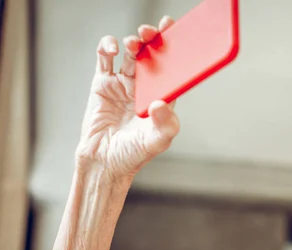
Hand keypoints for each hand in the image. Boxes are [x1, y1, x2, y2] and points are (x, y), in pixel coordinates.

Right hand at [76, 16, 179, 179]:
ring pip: (130, 53)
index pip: (173, 67)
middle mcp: (145, 87)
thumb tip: (160, 103)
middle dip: (153, 39)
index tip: (175, 32)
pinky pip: (105, 59)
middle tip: (151, 31)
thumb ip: (165, 124)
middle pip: (152, 55)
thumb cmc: (134, 154)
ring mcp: (124, 84)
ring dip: (133, 42)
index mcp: (163, 96)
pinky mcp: (103, 84)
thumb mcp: (156, 141)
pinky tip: (111, 47)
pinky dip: (107, 47)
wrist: (104, 162)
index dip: (175, 47)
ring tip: (134, 41)